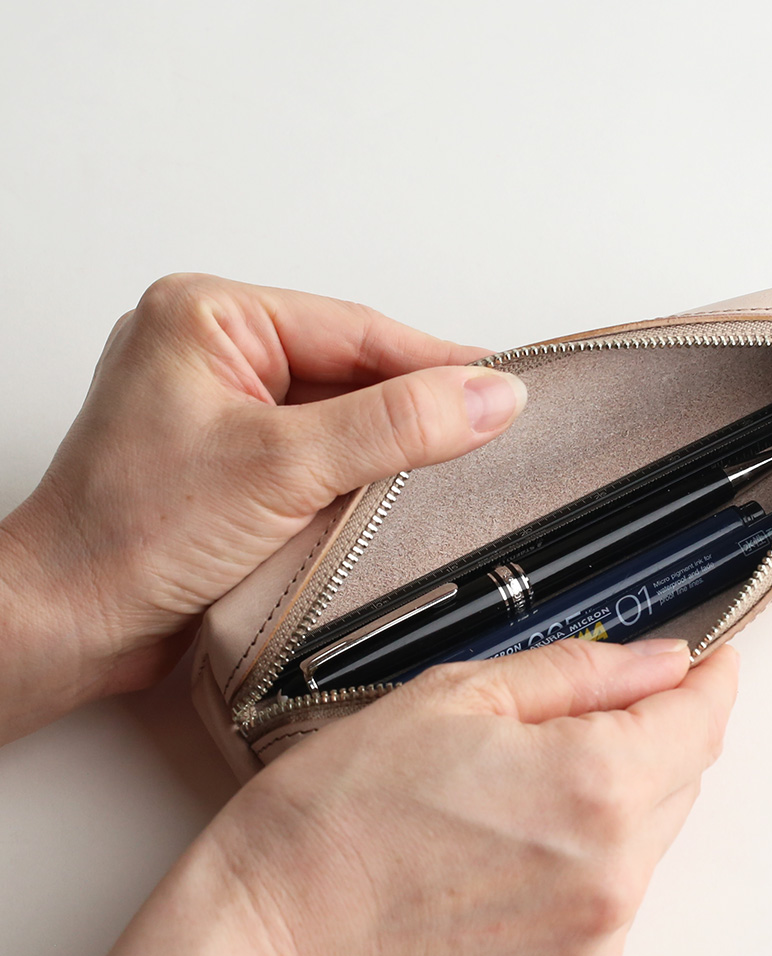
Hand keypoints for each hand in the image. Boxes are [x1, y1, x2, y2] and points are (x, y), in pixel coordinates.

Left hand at [0, 273, 524, 737]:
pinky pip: (318, 449)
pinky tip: (390, 493)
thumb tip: (486, 394)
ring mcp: (222, 406)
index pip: (357, 330)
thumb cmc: (127, 536)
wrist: (69, 623)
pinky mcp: (231, 458)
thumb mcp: (283, 466)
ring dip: (389, 443)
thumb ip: (395, 425)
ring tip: (448, 465)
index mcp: (209, 317)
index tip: (504, 386)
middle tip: (486, 430)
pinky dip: (359, 473)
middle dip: (416, 404)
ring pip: (340, 412)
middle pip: (352, 368)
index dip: (438, 360)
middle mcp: (213, 352)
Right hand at [213, 638, 737, 955]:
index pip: (699, 721)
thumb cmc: (341, 814)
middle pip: (678, 783)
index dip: (710, 682)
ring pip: (643, 849)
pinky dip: (578, 877)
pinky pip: (605, 914)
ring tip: (507, 802)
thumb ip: (578, 674)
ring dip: (607, 811)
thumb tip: (659, 663)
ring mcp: (591, 948)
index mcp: (592, 786)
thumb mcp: (455, 697)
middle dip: (646, 740)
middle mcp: (609, 879)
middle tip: (567, 725)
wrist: (272, 935)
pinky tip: (502, 860)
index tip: (711, 663)